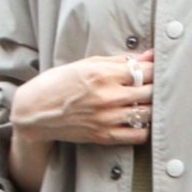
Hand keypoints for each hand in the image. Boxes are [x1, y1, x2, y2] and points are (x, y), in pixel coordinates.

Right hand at [12, 50, 153, 146]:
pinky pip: (138, 135)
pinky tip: (139, 121)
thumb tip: (148, 55)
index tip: (154, 70)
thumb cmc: (59, 84)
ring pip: (148, 113)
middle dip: (155, 87)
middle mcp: (108, 97)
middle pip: (151, 91)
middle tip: (154, 86)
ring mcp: (107, 119)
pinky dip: (144, 128)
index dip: (154, 69)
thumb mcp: (86, 64)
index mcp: (103, 74)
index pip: (145, 70)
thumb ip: (119, 60)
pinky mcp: (104, 136)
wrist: (35, 112)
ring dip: (151, 107)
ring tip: (145, 102)